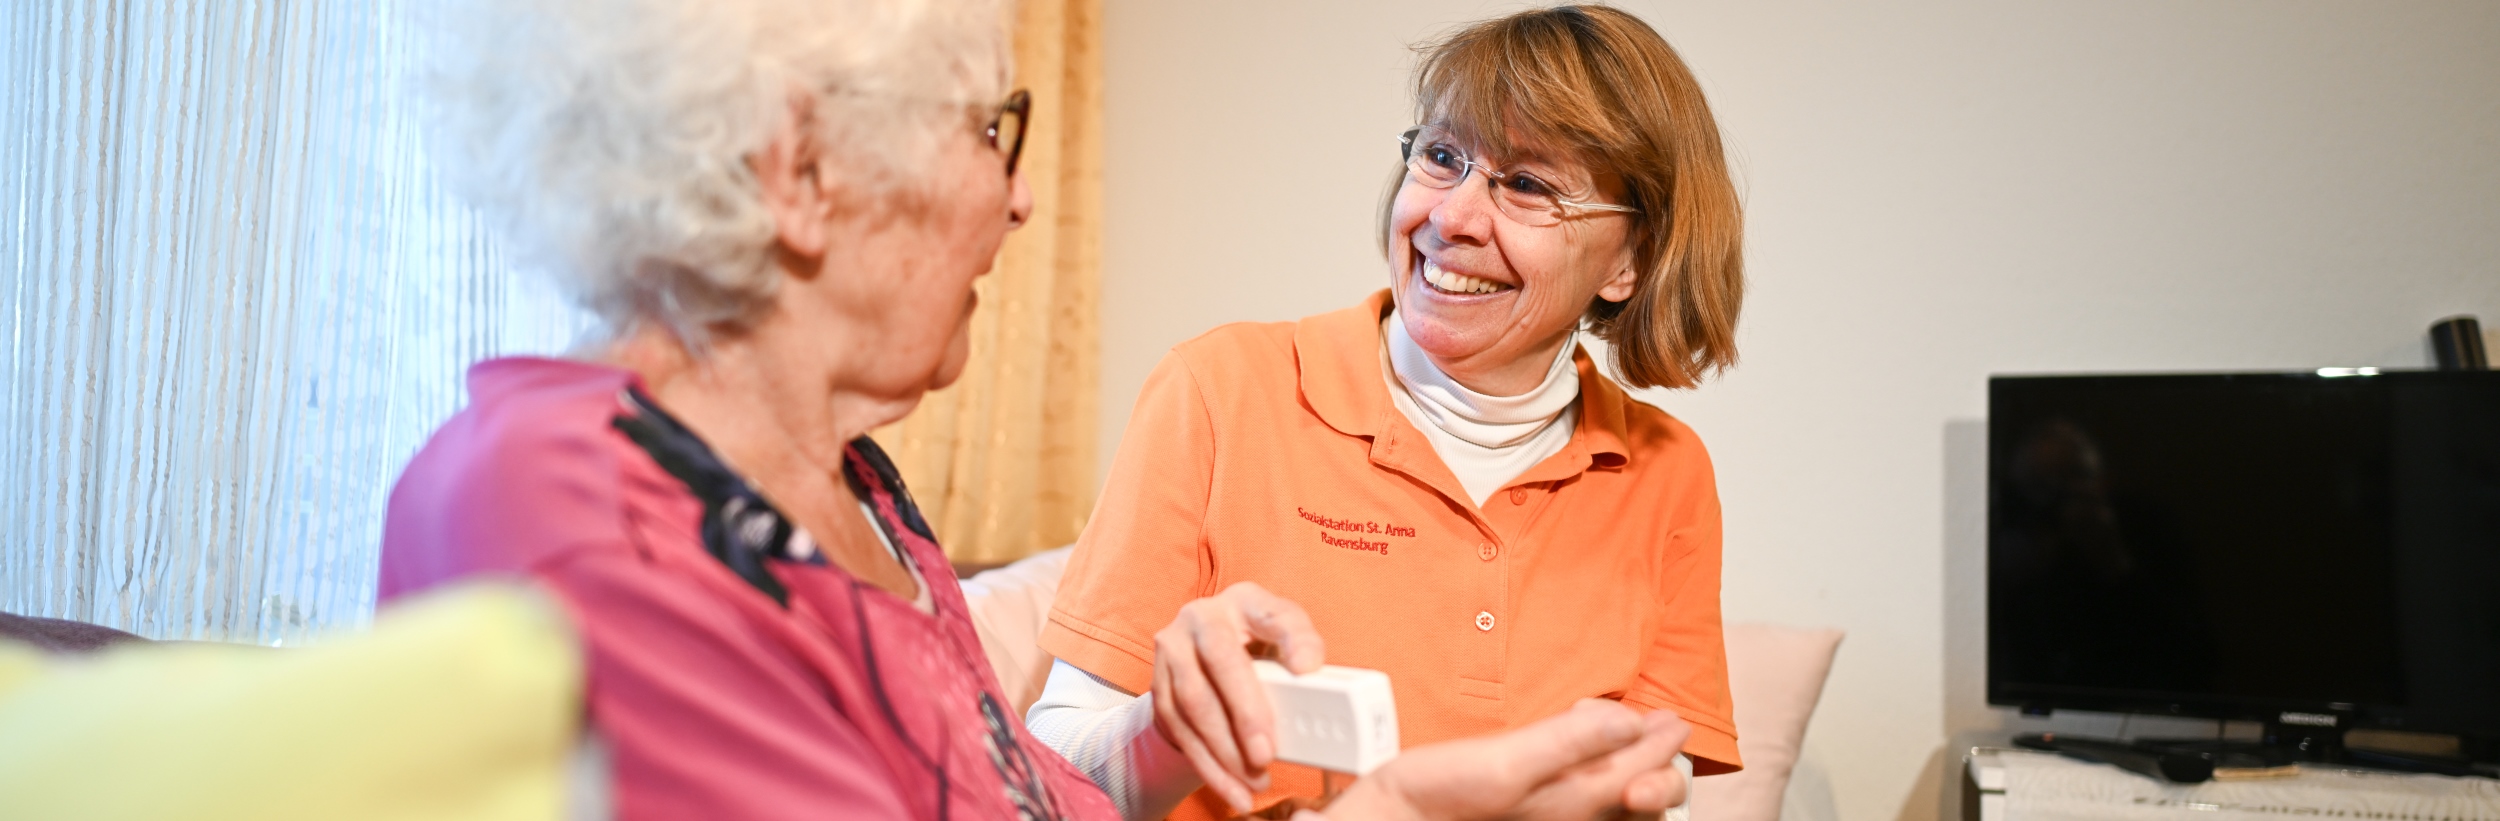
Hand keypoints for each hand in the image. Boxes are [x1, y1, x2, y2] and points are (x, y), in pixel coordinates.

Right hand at [1150, 581, 1326, 812]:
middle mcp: (1201, 616)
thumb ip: (1300, 655)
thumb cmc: (1256, 649)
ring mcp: (1172, 649)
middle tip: (1266, 754)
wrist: (1203, 658)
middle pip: (1222, 661)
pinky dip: (1207, 765)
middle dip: (1244, 713)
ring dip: (1224, 749)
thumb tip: (1313, 679)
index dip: (1293, 638)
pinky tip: (1231, 788)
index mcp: (1245, 600)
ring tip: (1253, 780)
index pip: (1274, 613)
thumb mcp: (1281, 642)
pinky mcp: (1158, 685)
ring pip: (1194, 703)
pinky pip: (1180, 730)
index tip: (1308, 667)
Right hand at [1316, 700, 1691, 820]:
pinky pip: (1584, 795)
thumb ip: (1570, 740)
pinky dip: (1596, 769)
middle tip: (1663, 726)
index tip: (1671, 719)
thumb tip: (1629, 721)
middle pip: (1640, 792)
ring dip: (1630, 764)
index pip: (1645, 770)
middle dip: (1658, 759)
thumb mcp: (1507, 760)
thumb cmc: (1443, 796)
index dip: (1663, 741)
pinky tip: (1580, 747)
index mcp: (1578, 800)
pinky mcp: (1535, 810)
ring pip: (1614, 795)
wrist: (1398, 818)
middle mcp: (1575, 813)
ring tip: (1628, 732)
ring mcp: (1556, 815)